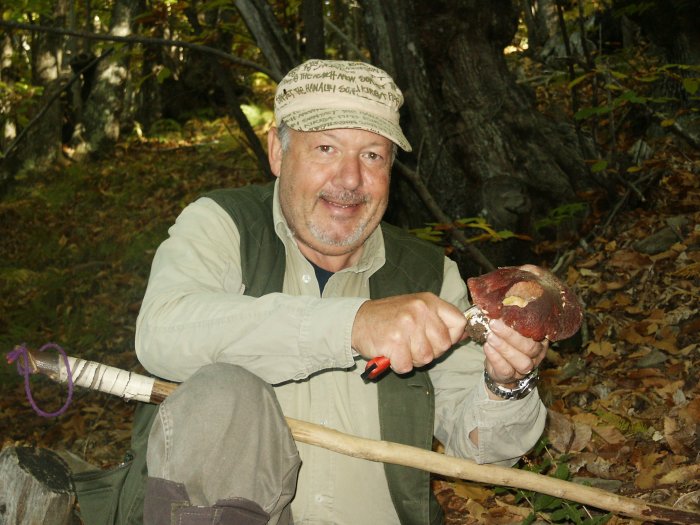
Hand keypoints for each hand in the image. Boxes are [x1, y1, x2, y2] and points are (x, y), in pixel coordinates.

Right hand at [351, 293, 466, 373]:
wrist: (357, 320)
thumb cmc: (389, 317)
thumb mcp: (416, 307)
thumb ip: (438, 319)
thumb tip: (465, 335)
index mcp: (428, 301)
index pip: (459, 323)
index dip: (452, 337)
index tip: (438, 339)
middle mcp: (420, 311)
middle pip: (444, 345)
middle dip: (430, 351)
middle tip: (412, 344)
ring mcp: (407, 326)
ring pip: (426, 358)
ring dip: (413, 358)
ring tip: (401, 347)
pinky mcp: (394, 343)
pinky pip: (407, 366)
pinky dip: (399, 364)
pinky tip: (391, 353)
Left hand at [483, 318, 547, 386]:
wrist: (500, 366)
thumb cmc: (507, 341)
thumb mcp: (512, 329)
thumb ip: (510, 319)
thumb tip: (499, 303)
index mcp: (539, 340)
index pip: (538, 332)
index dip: (524, 324)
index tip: (508, 314)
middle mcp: (536, 355)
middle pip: (530, 347)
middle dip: (511, 335)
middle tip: (494, 324)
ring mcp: (525, 368)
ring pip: (521, 361)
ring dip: (504, 348)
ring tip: (490, 336)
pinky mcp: (511, 377)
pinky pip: (506, 369)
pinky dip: (495, 358)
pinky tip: (487, 347)